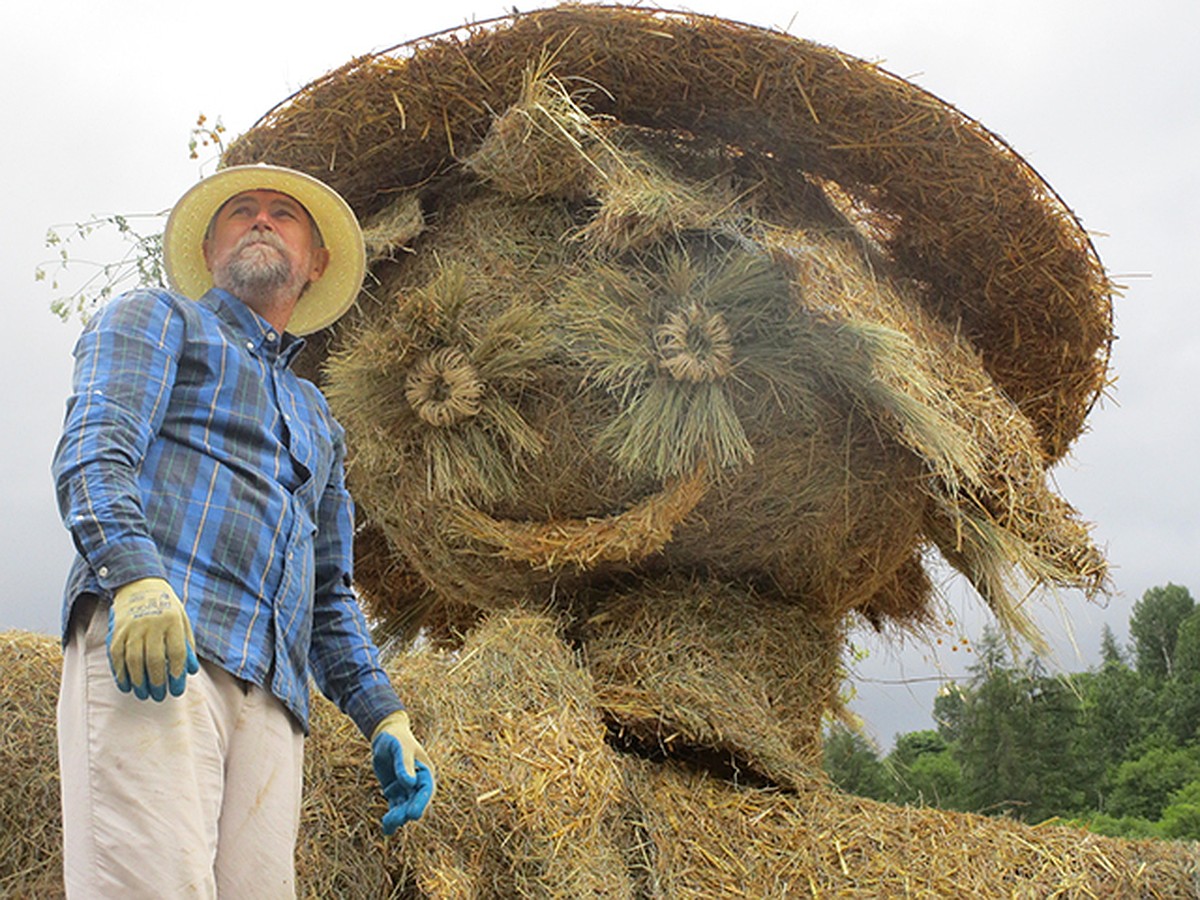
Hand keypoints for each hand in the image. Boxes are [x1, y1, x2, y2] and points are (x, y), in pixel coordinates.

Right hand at [107, 577, 199, 700]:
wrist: (139, 584)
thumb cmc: (166, 607)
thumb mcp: (182, 620)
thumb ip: (187, 644)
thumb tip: (190, 671)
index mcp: (172, 621)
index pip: (177, 652)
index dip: (176, 674)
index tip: (177, 690)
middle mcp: (152, 624)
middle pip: (154, 659)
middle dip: (157, 682)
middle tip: (160, 697)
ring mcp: (132, 627)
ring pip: (134, 660)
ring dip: (139, 682)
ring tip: (144, 695)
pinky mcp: (117, 631)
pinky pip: (117, 657)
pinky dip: (121, 674)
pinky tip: (127, 686)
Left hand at [371, 710, 434, 832]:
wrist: (385, 736)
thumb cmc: (396, 738)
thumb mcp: (400, 748)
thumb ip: (405, 765)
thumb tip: (410, 783)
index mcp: (425, 771)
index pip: (426, 789)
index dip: (421, 802)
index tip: (413, 815)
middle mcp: (418, 782)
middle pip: (415, 801)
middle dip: (407, 812)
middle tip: (396, 821)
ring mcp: (406, 788)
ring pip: (405, 807)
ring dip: (398, 817)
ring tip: (387, 825)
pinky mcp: (395, 792)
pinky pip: (395, 807)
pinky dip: (391, 817)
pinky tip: (386, 829)